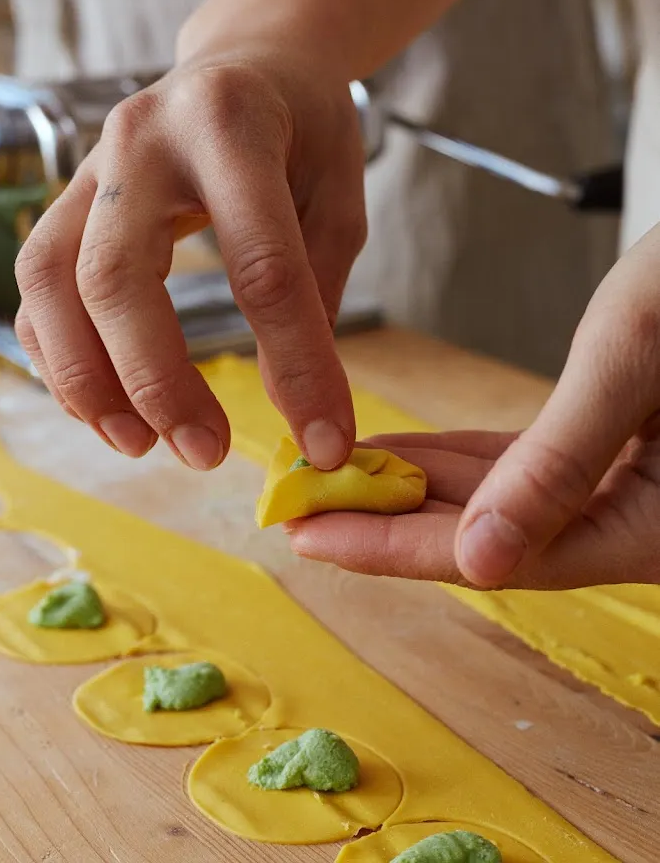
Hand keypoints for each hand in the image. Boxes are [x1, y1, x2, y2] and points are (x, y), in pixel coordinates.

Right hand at [15, 43, 364, 469]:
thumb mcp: (337, 194)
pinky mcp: (68, 198)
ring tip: (140, 445)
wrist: (245, 62)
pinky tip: (106, 405)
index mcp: (232, 126)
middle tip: (206, 453)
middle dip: (158, 380)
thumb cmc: (303, 129)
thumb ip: (316, 290)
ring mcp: (92, 165)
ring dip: (88, 379)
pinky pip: (39, 285)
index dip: (296, 364)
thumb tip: (292, 405)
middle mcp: (143, 138)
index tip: (325, 440)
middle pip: (118, 276)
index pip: (262, 265)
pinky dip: (61, 355)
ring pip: (53, 282)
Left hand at [288, 226, 659, 589]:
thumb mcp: (631, 361)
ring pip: (497, 502)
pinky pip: (518, 467)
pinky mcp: (611, 452)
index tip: (311, 537)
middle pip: (488, 537)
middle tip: (298, 503)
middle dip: (388, 521)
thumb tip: (480, 561)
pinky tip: (400, 451)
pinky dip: (455, 461)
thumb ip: (558, 464)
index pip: (498, 557)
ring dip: (413, 490)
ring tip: (332, 475)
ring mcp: (622, 489)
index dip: (396, 550)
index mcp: (649, 523)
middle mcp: (634, 521)